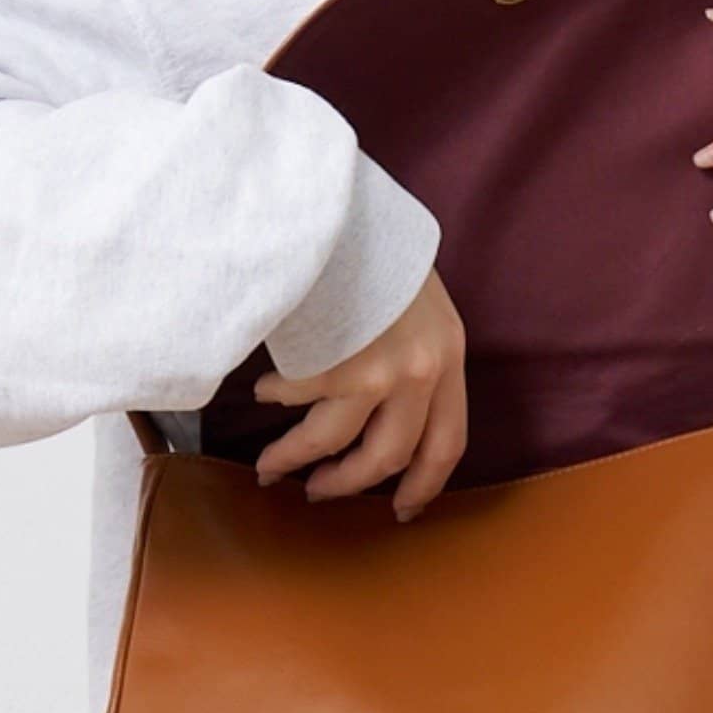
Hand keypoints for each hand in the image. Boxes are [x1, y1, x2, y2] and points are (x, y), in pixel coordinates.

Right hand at [252, 266, 467, 522]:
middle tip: (320, 494)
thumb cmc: (375, 247)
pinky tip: (263, 392)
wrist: (342, 204)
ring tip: (271, 466)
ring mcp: (377, 369)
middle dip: (348, 483)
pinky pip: (295, 399)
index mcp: (449, 356)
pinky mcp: (331, 362)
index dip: (425, 485)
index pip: (447, 443)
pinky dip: (276, 400)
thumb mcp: (418, 302)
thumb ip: (416, 352)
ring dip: (296, 459)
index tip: (402, 509)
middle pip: (388, 456)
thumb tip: (387, 411)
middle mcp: (422, 370)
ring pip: (333, 441)